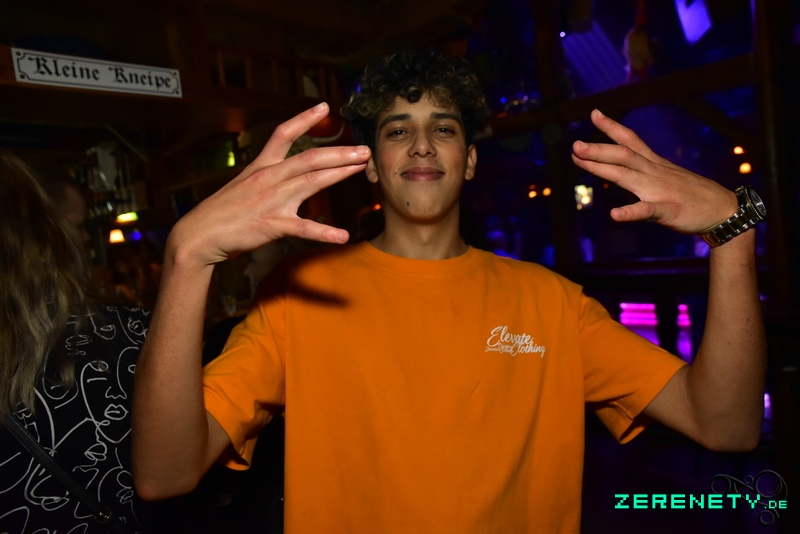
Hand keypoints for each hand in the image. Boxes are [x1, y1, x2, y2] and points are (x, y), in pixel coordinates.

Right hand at [169, 103, 369, 265]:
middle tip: (364, 148)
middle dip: (339, 152)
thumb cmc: (223, 212)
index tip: (324, 107)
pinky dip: (325, 232)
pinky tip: (343, 236)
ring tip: (362, 168)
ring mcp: (271, 200)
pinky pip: (303, 227)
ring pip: (311, 182)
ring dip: (340, 174)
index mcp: (261, 166)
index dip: (304, 119)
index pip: (283, 134)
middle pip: (309, 158)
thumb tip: (287, 176)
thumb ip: (267, 178)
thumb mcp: (244, 185)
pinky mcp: (271, 224)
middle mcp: (269, 178)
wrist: (199, 234)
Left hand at [571, 109, 736, 233]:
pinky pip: (647, 210)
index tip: (594, 113)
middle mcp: (654, 172)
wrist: (723, 210)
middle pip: (623, 155)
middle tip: (574, 144)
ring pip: (627, 175)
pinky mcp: (668, 210)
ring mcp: (660, 190)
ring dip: (602, 168)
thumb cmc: (692, 194)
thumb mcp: (666, 176)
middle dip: (597, 149)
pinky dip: (631, 212)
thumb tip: (624, 167)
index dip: (611, 127)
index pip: (630, 141)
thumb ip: (643, 171)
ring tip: (580, 160)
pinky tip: (615, 215)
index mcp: (654, 164)